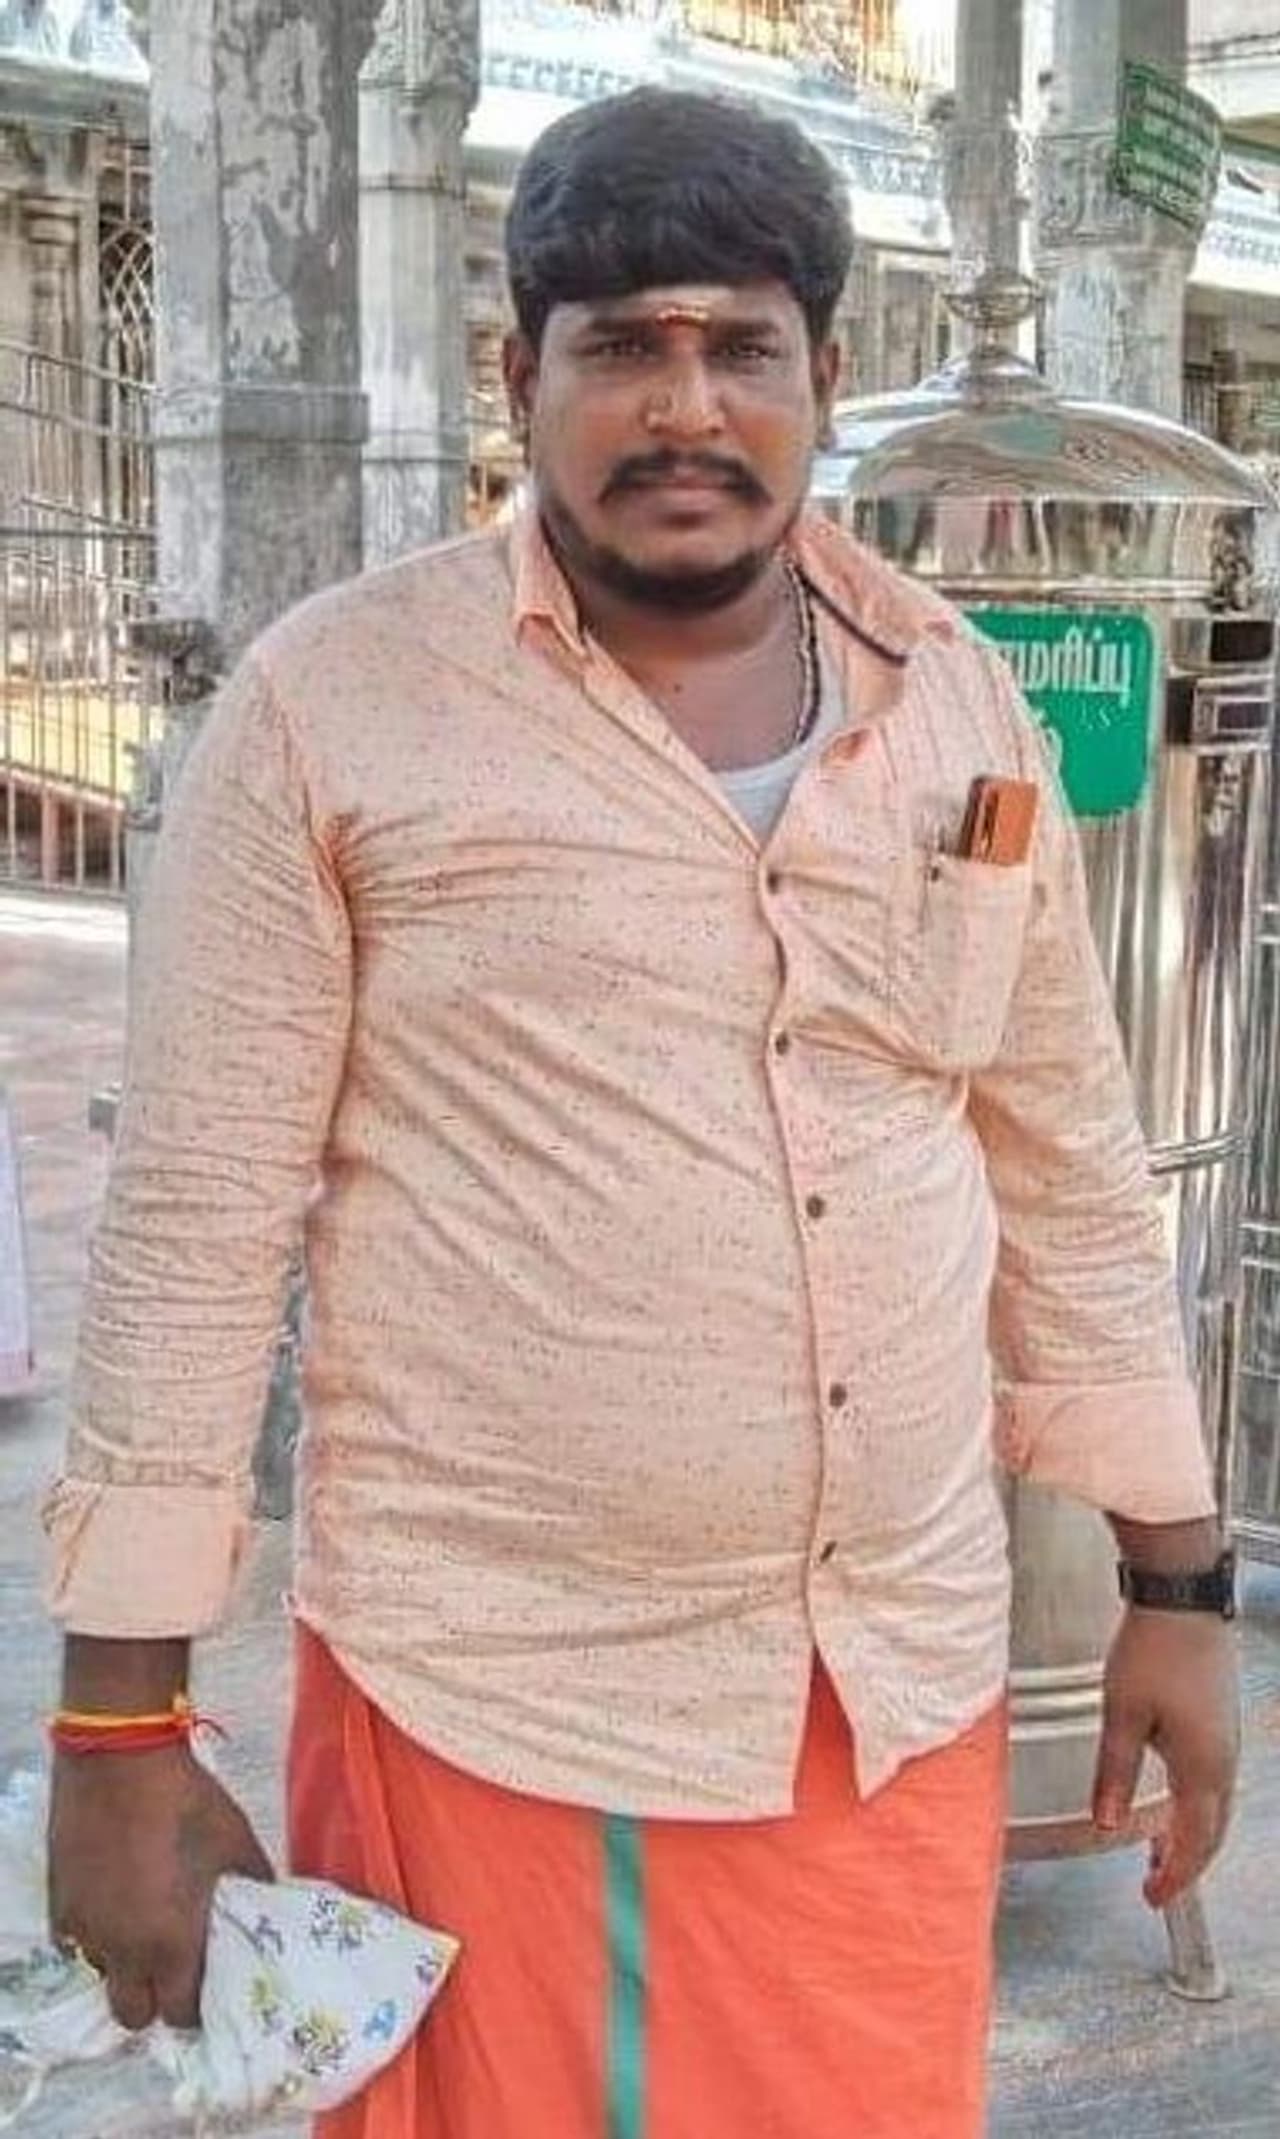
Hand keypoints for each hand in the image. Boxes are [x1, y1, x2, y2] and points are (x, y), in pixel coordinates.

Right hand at [48, 1745, 273, 2031]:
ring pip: (104, 1975)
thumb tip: (271, 1906)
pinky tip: (114, 1902)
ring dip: (125, 1963)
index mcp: (172, 1945)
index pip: (181, 2014)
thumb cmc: (188, 1802)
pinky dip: (96, 1934)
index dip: (196, 2007)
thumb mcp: (238, 1843)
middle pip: (134, 2015)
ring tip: (144, 1924)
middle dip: (155, 2000)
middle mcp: (124, 1951)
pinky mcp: (60, 1906)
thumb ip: (255, 1887)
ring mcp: (86, 1931)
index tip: (207, 1987)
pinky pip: (77, 1942)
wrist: (121, 1762)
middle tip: (174, 1966)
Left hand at [1092, 1607, 1238, 1909]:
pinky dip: (1195, 1804)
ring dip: (1190, 1833)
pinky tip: (1170, 1799)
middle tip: (1154, 1884)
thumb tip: (1107, 1823)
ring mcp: (1228, 1739)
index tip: (1154, 1899)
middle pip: (1212, 1831)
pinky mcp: (1222, 1719)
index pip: (1194, 1842)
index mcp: (1203, 1767)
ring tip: (1156, 1850)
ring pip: (1216, 1806)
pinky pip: (1215, 1779)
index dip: (1175, 1877)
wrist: (1182, 1596)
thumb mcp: (1122, 1716)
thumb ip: (1114, 1775)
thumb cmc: (1154, 1648)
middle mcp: (1225, 1759)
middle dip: (1185, 1863)